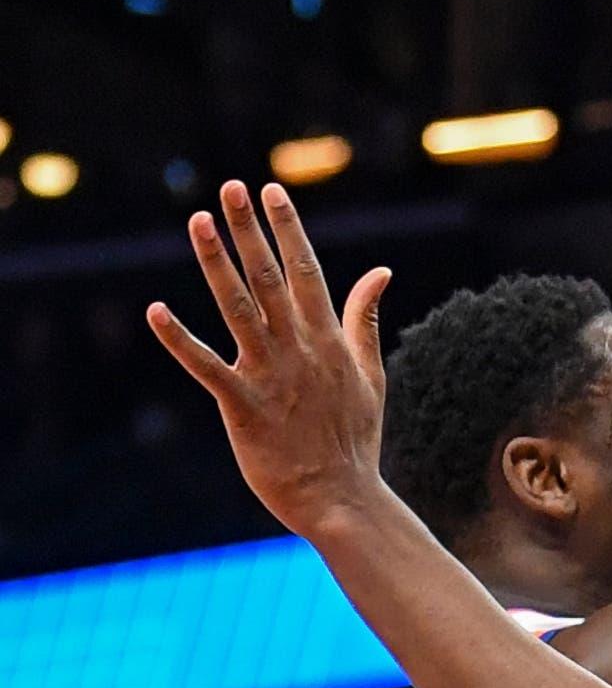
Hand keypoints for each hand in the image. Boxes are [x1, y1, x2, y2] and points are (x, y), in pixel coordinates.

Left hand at [147, 183, 389, 537]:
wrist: (341, 499)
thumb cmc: (353, 441)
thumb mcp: (371, 376)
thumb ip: (366, 321)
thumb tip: (380, 272)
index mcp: (328, 342)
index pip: (306, 271)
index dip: (286, 228)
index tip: (270, 190)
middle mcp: (298, 350)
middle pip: (269, 278)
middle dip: (249, 230)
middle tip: (229, 188)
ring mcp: (269, 377)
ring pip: (238, 308)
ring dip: (216, 263)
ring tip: (197, 222)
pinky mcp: (243, 408)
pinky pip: (206, 368)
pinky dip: (179, 340)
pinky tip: (156, 311)